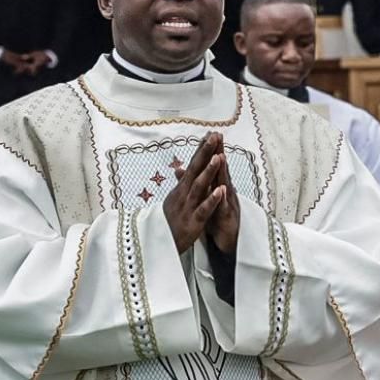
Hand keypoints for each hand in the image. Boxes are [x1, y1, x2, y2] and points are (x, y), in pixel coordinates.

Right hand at [163, 134, 233, 254]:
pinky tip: (221, 190)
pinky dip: (212, 199)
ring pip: (199, 186)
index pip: (193, 164)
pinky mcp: (193, 221)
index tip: (210, 133)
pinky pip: (203, 209)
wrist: (158, 245)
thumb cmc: (169, 221)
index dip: (201, 149)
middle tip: (215, 136)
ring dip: (209, 172)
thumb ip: (181, 183)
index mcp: (181, 188)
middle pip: (195, 170)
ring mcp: (188, 206)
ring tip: (219, 157)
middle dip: (205, 152)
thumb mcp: (174, 199)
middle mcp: (183, 194)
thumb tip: (182, 168)